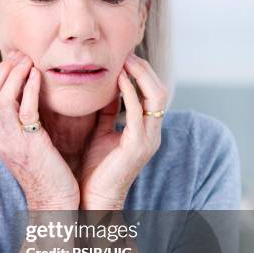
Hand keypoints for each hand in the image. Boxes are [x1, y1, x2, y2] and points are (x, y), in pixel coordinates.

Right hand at [0, 49, 79, 209]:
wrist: (55, 204)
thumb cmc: (51, 176)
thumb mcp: (34, 147)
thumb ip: (30, 126)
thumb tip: (37, 106)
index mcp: (2, 137)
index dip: (2, 77)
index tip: (17, 61)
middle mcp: (2, 137)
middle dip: (4, 71)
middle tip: (19, 54)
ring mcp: (12, 141)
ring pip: (0, 99)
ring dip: (13, 75)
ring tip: (27, 59)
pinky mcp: (29, 144)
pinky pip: (24, 110)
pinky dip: (28, 89)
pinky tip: (37, 76)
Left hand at [79, 52, 168, 210]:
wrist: (94, 200)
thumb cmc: (96, 169)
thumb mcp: (102, 133)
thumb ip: (107, 112)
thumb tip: (105, 89)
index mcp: (145, 130)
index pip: (152, 93)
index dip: (142, 72)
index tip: (124, 55)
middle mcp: (152, 133)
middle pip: (159, 90)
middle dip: (144, 68)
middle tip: (126, 52)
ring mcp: (148, 140)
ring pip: (156, 97)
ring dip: (141, 75)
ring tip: (125, 59)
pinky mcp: (137, 146)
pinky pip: (139, 112)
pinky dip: (132, 92)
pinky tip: (120, 78)